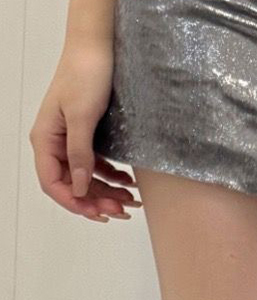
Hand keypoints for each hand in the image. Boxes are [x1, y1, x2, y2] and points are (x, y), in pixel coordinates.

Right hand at [28, 40, 140, 222]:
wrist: (98, 48)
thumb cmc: (85, 75)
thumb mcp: (82, 117)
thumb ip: (80, 153)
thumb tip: (79, 187)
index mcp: (45, 139)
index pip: (52, 183)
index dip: (74, 202)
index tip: (98, 213)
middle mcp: (56, 143)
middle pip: (73, 185)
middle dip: (96, 201)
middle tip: (123, 210)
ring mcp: (72, 141)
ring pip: (88, 179)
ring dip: (108, 193)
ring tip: (132, 202)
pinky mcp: (89, 137)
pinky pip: (99, 166)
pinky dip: (114, 178)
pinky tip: (130, 183)